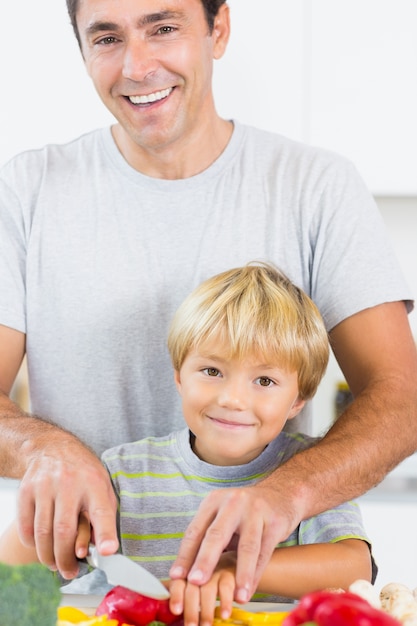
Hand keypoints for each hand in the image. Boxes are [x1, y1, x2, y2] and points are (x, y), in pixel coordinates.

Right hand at [17, 436, 118, 577]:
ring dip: (48, 556)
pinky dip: (33, 544)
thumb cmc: (83, 473)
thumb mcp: (102, 486)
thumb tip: (101, 548)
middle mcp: (69, 483)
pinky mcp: (26, 491)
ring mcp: (45, 486)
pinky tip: (41, 547)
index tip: (109, 551)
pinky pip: (27, 527)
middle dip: (66, 559)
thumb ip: (104, 514)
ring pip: (43, 532)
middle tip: (70, 572)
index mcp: (94, 483)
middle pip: (65, 530)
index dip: (105, 533)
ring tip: (55, 565)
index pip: (101, 511)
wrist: (53, 447)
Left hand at [169, 552, 236, 625]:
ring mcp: (216, 568)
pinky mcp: (233, 571)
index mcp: (188, 568)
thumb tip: (158, 600)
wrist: (237, 552)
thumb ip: (179, 587)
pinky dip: (227, 601)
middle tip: (191, 625)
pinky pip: (229, 586)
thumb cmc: (212, 569)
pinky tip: (226, 613)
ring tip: (206, 624)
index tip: (176, 610)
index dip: (176, 596)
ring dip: (207, 609)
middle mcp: (200, 566)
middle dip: (191, 608)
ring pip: (209, 588)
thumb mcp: (194, 576)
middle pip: (192, 587)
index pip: (178, 581)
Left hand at [170, 483, 297, 602]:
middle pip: (217, 534)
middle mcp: (233, 503)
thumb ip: (206, 538)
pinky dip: (256, 576)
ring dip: (240, 574)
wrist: (280, 494)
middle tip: (195, 582)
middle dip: (205, 560)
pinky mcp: (275, 522)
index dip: (185, 554)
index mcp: (214, 501)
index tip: (176, 576)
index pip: (195, 530)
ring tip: (234, 596)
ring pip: (247, 547)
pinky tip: (248, 591)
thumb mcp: (222, 516)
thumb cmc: (244, 512)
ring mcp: (256, 511)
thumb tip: (184, 572)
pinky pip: (264, 553)